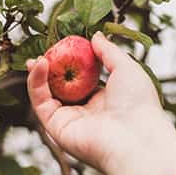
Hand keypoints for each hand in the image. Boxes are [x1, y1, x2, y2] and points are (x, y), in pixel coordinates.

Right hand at [26, 32, 175, 174]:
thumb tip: (95, 36)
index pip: (81, 77)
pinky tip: (39, 65)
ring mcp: (69, 119)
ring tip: (38, 57)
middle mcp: (85, 111)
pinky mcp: (56, 127)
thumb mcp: (126, 68)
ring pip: (46, 94)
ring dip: (39, 74)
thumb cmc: (139, 104)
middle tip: (44, 51)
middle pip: (60, 85)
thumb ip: (108, 51)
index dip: (70, 61)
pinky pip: (41, 102)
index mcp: (104, 99)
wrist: (136, 138)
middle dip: (50, 68)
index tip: (63, 45)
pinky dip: (36, 83)